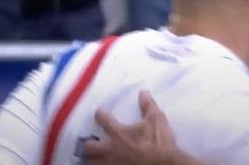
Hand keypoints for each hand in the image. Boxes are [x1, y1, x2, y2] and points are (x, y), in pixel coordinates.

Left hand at [84, 91, 199, 164]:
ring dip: (93, 160)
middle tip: (93, 143)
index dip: (100, 114)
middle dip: (88, 145)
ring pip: (91, 163)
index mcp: (118, 133)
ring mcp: (111, 164)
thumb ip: (148, 106)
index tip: (100, 113)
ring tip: (96, 158)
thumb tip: (143, 92)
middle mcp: (110, 149)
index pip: (101, 119)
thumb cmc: (160, 144)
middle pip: (88, 147)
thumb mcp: (156, 121)